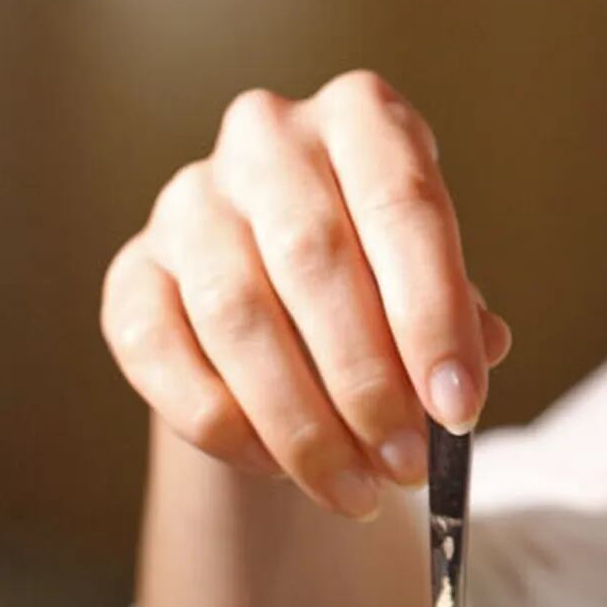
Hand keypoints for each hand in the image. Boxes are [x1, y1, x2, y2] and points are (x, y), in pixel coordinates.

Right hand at [100, 72, 512, 516]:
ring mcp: (188, 202)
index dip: (432, 314)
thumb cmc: (381, 282)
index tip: (458, 407)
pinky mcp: (132, 273)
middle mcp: (267, 138)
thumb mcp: (431, 283)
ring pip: (237, 313)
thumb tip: (474, 357)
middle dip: (366, 379)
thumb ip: (456, 316)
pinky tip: (276, 469)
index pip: (400, 205)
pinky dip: (223, 424)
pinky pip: (163, 354)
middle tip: (405, 464)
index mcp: (361, 118)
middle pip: (311, 256)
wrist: (286, 300)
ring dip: (301, 421)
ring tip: (355, 488)